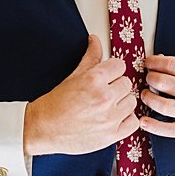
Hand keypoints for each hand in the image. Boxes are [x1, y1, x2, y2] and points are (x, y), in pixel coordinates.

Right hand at [23, 35, 138, 155]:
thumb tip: (95, 40)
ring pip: (131, 102)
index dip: (111, 71)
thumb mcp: (72, 77)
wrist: (41, 129)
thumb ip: (89, 57)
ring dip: (121, 103)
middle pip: (127, 83)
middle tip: (101, 93)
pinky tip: (112, 119)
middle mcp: (104, 98)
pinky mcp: (112, 135)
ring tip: (105, 107)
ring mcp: (109, 118)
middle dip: (115, 87)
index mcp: (94, 80)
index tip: (105, 76)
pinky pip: (133, 122)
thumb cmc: (53, 104)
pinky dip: (125, 120)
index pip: (119, 65)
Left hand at [140, 54, 174, 142]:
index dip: (154, 63)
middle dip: (150, 79)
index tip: (147, 63)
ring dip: (149, 99)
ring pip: (165, 106)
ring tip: (145, 95)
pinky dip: (154, 126)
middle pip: (166, 84)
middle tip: (146, 79)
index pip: (173, 65)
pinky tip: (144, 121)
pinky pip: (172, 129)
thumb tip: (158, 60)